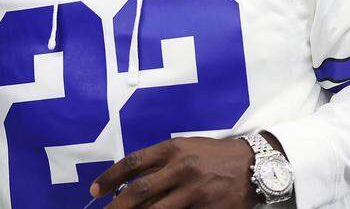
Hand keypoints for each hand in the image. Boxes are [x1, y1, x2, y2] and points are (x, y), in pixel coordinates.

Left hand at [92, 137, 256, 208]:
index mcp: (173, 149)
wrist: (254, 165)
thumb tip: (131, 181)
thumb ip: (161, 161)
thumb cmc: (215, 155)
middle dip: (117, 206)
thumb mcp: (186, 148)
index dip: (111, 177)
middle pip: (140, 190)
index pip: (133, 163)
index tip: (96, 189)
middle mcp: (181, 168)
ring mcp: (194, 191)